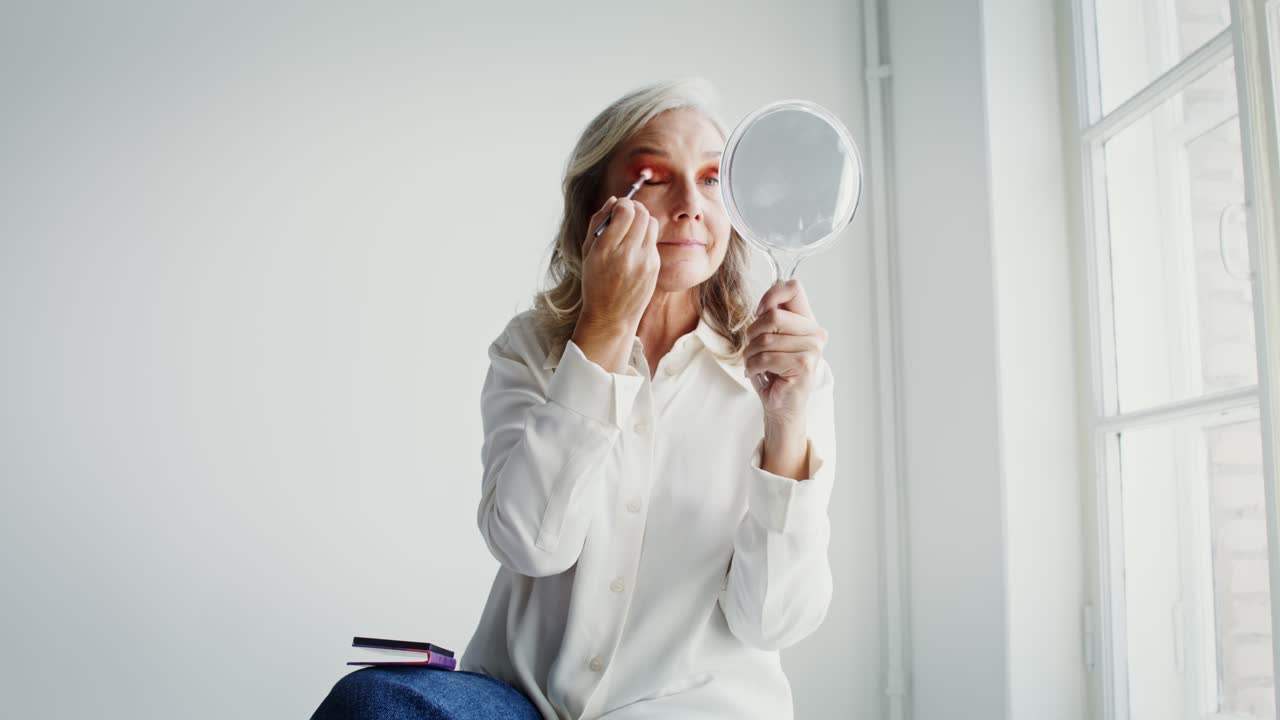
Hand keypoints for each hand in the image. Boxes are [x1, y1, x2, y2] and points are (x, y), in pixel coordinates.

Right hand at [578, 196, 659, 334]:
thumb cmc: (595, 283)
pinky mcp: (655, 266)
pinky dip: (645, 237)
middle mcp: (627, 254)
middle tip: (626, 213)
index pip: (624, 210)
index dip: (622, 203)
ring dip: (642, 219)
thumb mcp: (588, 252)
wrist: (611, 315)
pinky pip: (653, 240)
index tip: (617, 208)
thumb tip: (614, 201)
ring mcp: (644, 261)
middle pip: (641, 213)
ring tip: (631, 228)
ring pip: (651, 223)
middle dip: (634, 207)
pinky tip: (635, 247)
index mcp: (606, 249)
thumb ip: (598, 223)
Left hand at [744, 279, 828, 426]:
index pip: (793, 288)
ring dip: (750, 354)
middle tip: (752, 350)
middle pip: (773, 317)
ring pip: (766, 339)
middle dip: (752, 334)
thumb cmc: (774, 372)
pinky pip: (766, 358)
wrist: (782, 406)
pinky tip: (759, 373)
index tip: (759, 313)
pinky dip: (753, 367)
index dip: (771, 295)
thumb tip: (765, 303)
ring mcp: (812, 349)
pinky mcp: (804, 365)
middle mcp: (815, 333)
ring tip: (755, 364)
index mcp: (807, 321)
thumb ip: (770, 317)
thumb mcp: (770, 338)